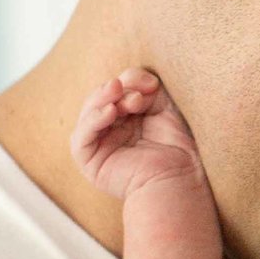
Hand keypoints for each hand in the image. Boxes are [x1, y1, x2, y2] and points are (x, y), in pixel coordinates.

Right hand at [71, 69, 201, 198]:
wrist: (179, 179)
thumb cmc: (176, 147)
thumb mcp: (163, 108)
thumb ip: (144, 88)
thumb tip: (125, 79)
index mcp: (127, 118)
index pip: (118, 90)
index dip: (130, 81)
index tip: (152, 84)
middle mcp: (110, 130)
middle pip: (101, 99)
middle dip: (117, 91)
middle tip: (137, 95)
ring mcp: (98, 145)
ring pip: (88, 113)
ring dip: (103, 99)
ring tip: (119, 93)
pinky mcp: (89, 162)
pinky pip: (81, 138)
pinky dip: (93, 120)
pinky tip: (110, 112)